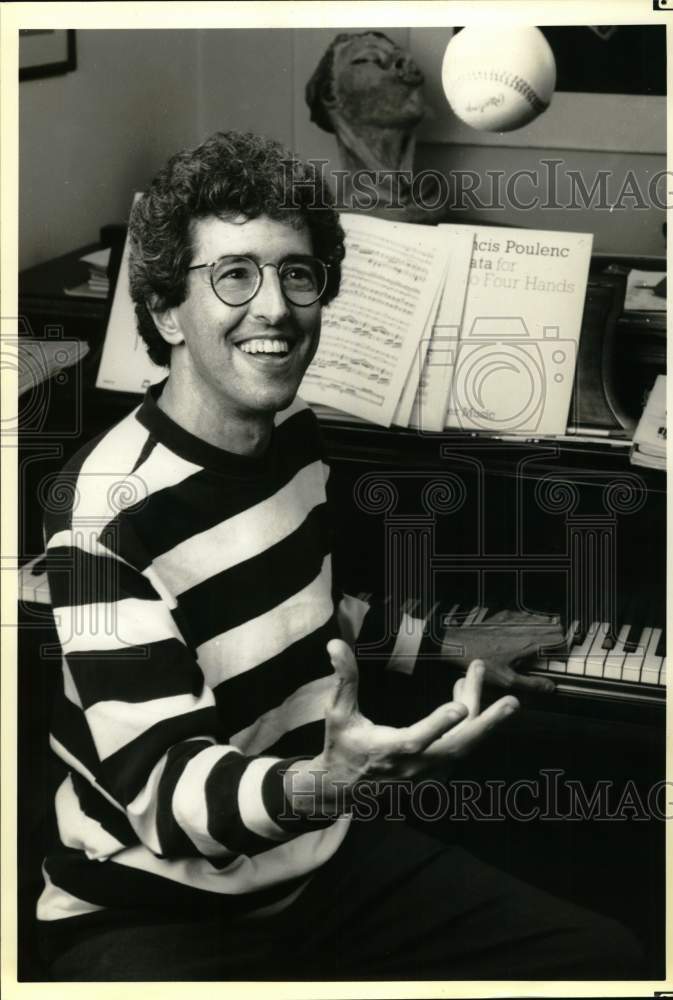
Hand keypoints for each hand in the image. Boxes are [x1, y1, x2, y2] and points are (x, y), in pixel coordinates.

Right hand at [284, 641, 518, 815]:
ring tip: (477, 674)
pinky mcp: (436, 773)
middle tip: (512, 703)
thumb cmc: (342, 745)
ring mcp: (429, 772)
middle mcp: (414, 766)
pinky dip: (469, 724)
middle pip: (458, 746)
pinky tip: (465, 696)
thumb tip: (335, 643)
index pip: (418, 739)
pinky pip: (460, 747)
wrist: (344, 788)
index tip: (462, 707)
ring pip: (463, 743)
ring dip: (479, 713)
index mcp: (390, 750)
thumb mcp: (337, 712)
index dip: (439, 724)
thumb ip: (344, 678)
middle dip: (488, 724)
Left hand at [441, 608, 565, 693]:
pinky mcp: (505, 615)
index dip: (562, 648)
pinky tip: (524, 633)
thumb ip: (532, 683)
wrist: (460, 644)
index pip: (559, 639)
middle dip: (557, 638)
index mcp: (529, 643)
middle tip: (551, 650)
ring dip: (545, 629)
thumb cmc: (482, 662)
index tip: (559, 657)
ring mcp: (515, 619)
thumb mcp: (508, 679)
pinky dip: (531, 622)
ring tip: (540, 642)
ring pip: (542, 619)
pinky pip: (527, 615)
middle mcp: (525, 628)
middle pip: (554, 626)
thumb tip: (551, 687)